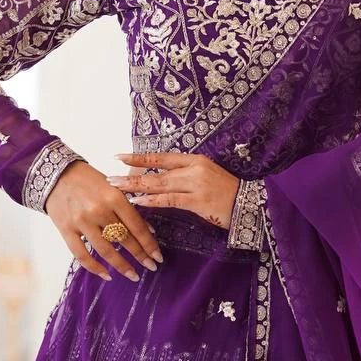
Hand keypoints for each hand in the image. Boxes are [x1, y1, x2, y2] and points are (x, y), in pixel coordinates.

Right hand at [44, 159, 163, 282]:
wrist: (56, 174)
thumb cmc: (88, 179)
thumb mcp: (112, 187)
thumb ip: (128, 207)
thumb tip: (148, 230)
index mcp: (113, 196)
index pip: (136, 226)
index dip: (149, 244)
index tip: (158, 256)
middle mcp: (98, 210)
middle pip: (124, 239)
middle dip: (141, 256)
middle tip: (151, 267)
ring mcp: (81, 222)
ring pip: (106, 250)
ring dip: (122, 266)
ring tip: (133, 275)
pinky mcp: (66, 230)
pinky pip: (81, 255)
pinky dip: (95, 267)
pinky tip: (106, 275)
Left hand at [106, 151, 238, 230]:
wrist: (251, 204)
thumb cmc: (227, 192)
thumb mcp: (206, 176)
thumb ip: (185, 175)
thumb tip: (159, 179)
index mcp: (195, 159)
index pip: (160, 157)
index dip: (139, 157)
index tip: (118, 156)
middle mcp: (193, 168)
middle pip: (156, 172)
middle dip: (131, 175)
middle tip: (110, 177)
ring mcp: (196, 184)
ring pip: (159, 185)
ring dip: (136, 187)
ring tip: (118, 189)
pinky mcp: (198, 201)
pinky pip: (170, 200)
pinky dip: (153, 201)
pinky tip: (138, 202)